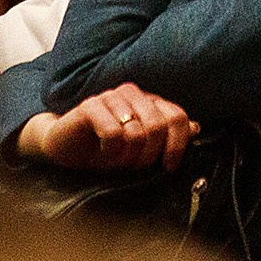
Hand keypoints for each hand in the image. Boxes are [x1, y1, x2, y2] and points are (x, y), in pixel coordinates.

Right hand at [16, 84, 199, 171]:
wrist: (64, 147)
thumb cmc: (104, 148)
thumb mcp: (140, 148)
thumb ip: (167, 136)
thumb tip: (196, 127)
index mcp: (148, 101)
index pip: (176, 117)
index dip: (177, 145)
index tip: (168, 165)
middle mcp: (132, 94)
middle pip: (158, 127)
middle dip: (148, 155)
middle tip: (133, 164)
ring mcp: (111, 97)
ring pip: (137, 132)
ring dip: (127, 156)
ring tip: (115, 158)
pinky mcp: (90, 106)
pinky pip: (113, 134)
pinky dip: (110, 151)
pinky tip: (102, 151)